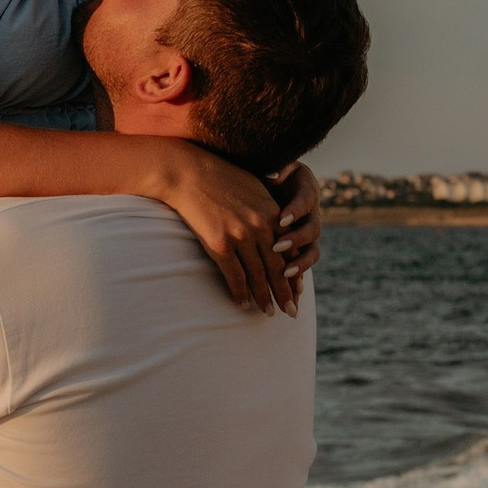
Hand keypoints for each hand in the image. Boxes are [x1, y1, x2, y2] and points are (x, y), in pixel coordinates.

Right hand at [151, 142, 296, 312]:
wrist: (189, 173)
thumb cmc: (221, 178)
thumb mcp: (255, 188)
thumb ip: (270, 209)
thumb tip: (281, 225)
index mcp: (272, 214)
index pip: (289, 251)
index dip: (294, 273)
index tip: (298, 289)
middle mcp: (260, 228)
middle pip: (277, 268)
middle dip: (285, 292)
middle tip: (292, 312)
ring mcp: (240, 237)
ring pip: (257, 277)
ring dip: (264, 298)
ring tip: (270, 313)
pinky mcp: (219, 245)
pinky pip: (234, 276)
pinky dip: (240, 293)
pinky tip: (243, 304)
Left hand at [273, 163, 321, 297]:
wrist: (270, 182)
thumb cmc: (266, 170)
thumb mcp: (271, 164)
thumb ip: (274, 169)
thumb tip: (274, 174)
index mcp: (306, 188)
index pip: (305, 199)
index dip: (296, 210)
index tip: (282, 219)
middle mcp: (311, 213)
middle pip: (312, 228)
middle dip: (297, 239)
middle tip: (278, 247)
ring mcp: (308, 233)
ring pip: (312, 251)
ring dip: (300, 263)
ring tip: (286, 273)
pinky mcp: (301, 249)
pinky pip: (303, 265)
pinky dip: (299, 279)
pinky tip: (294, 293)